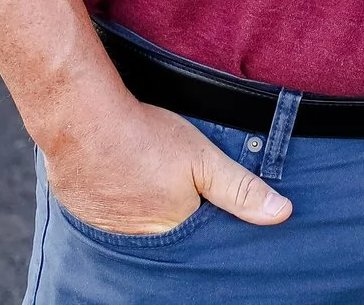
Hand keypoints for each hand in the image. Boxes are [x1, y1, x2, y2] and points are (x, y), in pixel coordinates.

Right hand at [43, 93, 291, 236]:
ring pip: (136, 225)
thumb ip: (241, 189)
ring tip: (147, 180)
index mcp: (173, 232)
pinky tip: (123, 179)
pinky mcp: (84, 213)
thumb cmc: (146, 138)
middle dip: (176, 216)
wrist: (82, 122)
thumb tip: (281, 213)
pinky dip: (118, 202)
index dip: (205, 218)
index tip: (205, 200)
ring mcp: (107, 229)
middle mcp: (138, 241)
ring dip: (144, 211)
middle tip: (171, 185)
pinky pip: (108, 216)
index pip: (198, 238)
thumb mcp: (205, 160)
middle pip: (168, 233)